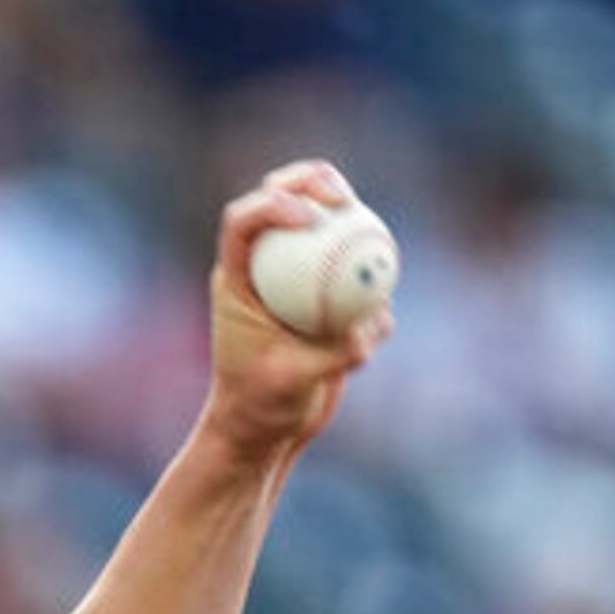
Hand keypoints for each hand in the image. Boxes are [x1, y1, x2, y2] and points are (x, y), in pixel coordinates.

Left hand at [204, 160, 391, 465]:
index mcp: (236, 280)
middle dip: (314, 180)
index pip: (243, 223)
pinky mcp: (329, 298)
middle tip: (345, 200)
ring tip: (378, 255)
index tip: (310, 218)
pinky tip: (377, 326)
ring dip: (355, 227)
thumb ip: (332, 353)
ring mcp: (298, 279)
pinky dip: (374, 297)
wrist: (266, 432)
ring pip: (329, 227)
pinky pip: (359, 280)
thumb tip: (372, 325)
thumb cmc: (261, 409)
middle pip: (285, 198)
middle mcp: (265, 270)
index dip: (273, 204)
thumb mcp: (293, 384)